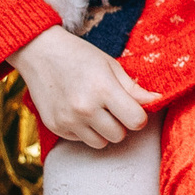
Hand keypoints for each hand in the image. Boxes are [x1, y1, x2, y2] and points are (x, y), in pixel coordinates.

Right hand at [12, 28, 155, 147]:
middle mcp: (85, 108)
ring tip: (95, 109)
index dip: (138, 116)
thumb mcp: (110, 65)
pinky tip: (77, 110)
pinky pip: (81, 140)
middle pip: (119, 136)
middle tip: (111, 106)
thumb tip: (156, 100)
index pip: (136, 121)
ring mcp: (68, 120)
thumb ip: (133, 88)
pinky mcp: (55, 126)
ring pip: (101, 143)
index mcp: (103, 89)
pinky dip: (84, 130)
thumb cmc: (79, 55)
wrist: (39, 52)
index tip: (132, 107)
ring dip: (103, 130)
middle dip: (120, 124)